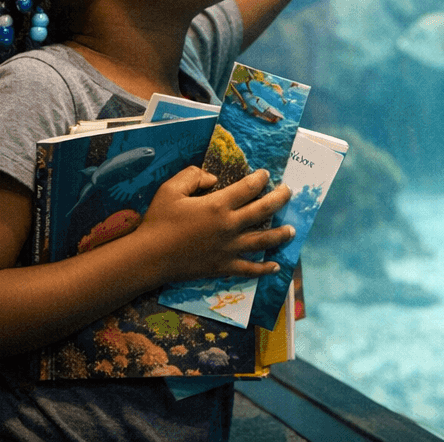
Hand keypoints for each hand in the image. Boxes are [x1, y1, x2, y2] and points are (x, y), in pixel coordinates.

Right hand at [138, 167, 294, 281]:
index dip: (260, 179)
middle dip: (278, 199)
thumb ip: (193, 176)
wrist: (150, 256)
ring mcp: (229, 249)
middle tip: (288, 192)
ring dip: (280, 234)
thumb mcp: (171, 189)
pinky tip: (275, 266)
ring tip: (292, 230)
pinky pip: (249, 268)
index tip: (266, 174)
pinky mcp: (223, 266)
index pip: (248, 188)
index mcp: (218, 205)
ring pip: (262, 240)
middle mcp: (229, 226)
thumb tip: (213, 178)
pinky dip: (264, 268)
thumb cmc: (159, 220)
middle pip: (262, 211)